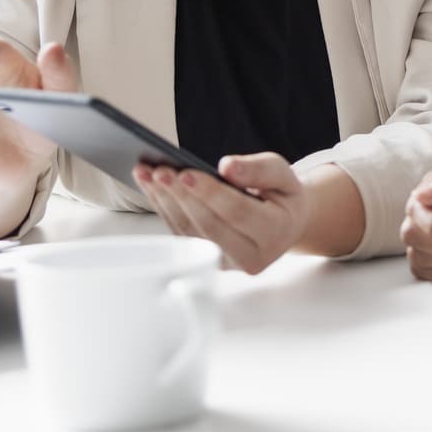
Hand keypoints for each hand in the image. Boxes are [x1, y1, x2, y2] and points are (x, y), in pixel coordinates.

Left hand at [134, 152, 308, 275]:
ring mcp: (226, 263)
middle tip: (160, 171)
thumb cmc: (281, 196)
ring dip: (165, 201)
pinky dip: (164, 208)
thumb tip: (227, 167)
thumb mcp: (282, 174)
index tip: (186, 172)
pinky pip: (181, 234)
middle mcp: (251, 257)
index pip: (237, 212)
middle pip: (209, 225)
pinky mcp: (206, 261)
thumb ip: (260, 170)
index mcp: (275, 233)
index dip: (210, 193)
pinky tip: (152, 186)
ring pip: (190, 232)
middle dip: (181, 196)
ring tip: (148, 174)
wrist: (283, 223)